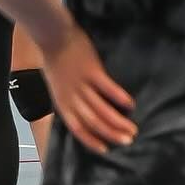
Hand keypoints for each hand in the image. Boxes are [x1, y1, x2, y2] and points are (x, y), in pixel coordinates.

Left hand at [43, 26, 136, 153]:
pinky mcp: (92, 70)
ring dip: (118, 121)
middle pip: (93, 122)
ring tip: (132, 128)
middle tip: (128, 140)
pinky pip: (108, 88)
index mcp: (62, 102)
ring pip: (102, 109)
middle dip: (111, 134)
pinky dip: (120, 97)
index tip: (105, 149)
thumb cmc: (55, 58)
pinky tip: (131, 105)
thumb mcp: (57, 84)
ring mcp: (82, 84)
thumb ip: (69, 98)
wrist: (52, 34)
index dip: (91, 141)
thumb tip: (83, 111)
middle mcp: (72, 97)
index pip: (77, 128)